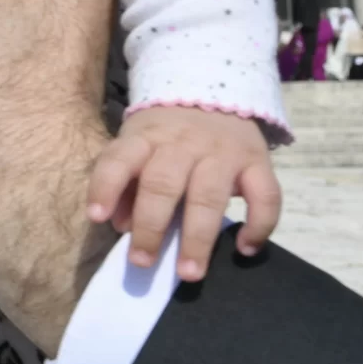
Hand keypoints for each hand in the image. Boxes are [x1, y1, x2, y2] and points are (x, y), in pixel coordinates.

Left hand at [88, 106, 279, 280]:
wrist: (216, 90)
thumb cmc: (166, 134)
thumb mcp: (137, 145)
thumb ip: (125, 183)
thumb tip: (119, 224)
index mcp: (146, 138)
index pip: (119, 159)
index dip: (105, 187)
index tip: (97, 218)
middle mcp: (183, 144)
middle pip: (163, 185)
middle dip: (151, 227)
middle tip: (142, 262)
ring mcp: (223, 153)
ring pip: (209, 197)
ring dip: (198, 238)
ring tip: (189, 273)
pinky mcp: (258, 161)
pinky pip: (265, 195)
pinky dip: (259, 225)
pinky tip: (244, 249)